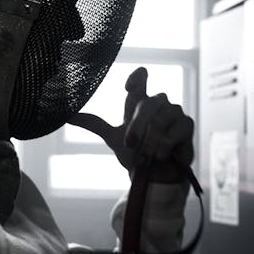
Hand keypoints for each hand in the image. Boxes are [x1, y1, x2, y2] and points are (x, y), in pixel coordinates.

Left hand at [72, 67, 194, 182]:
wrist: (153, 176)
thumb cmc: (135, 154)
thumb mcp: (112, 138)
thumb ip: (93, 123)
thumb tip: (67, 116)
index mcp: (140, 102)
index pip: (140, 78)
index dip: (137, 77)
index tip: (128, 86)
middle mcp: (158, 103)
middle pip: (148, 102)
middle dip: (137, 125)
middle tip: (130, 144)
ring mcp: (174, 112)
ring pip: (161, 118)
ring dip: (151, 140)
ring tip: (147, 155)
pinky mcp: (187, 124)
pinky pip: (175, 130)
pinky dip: (164, 145)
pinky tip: (161, 155)